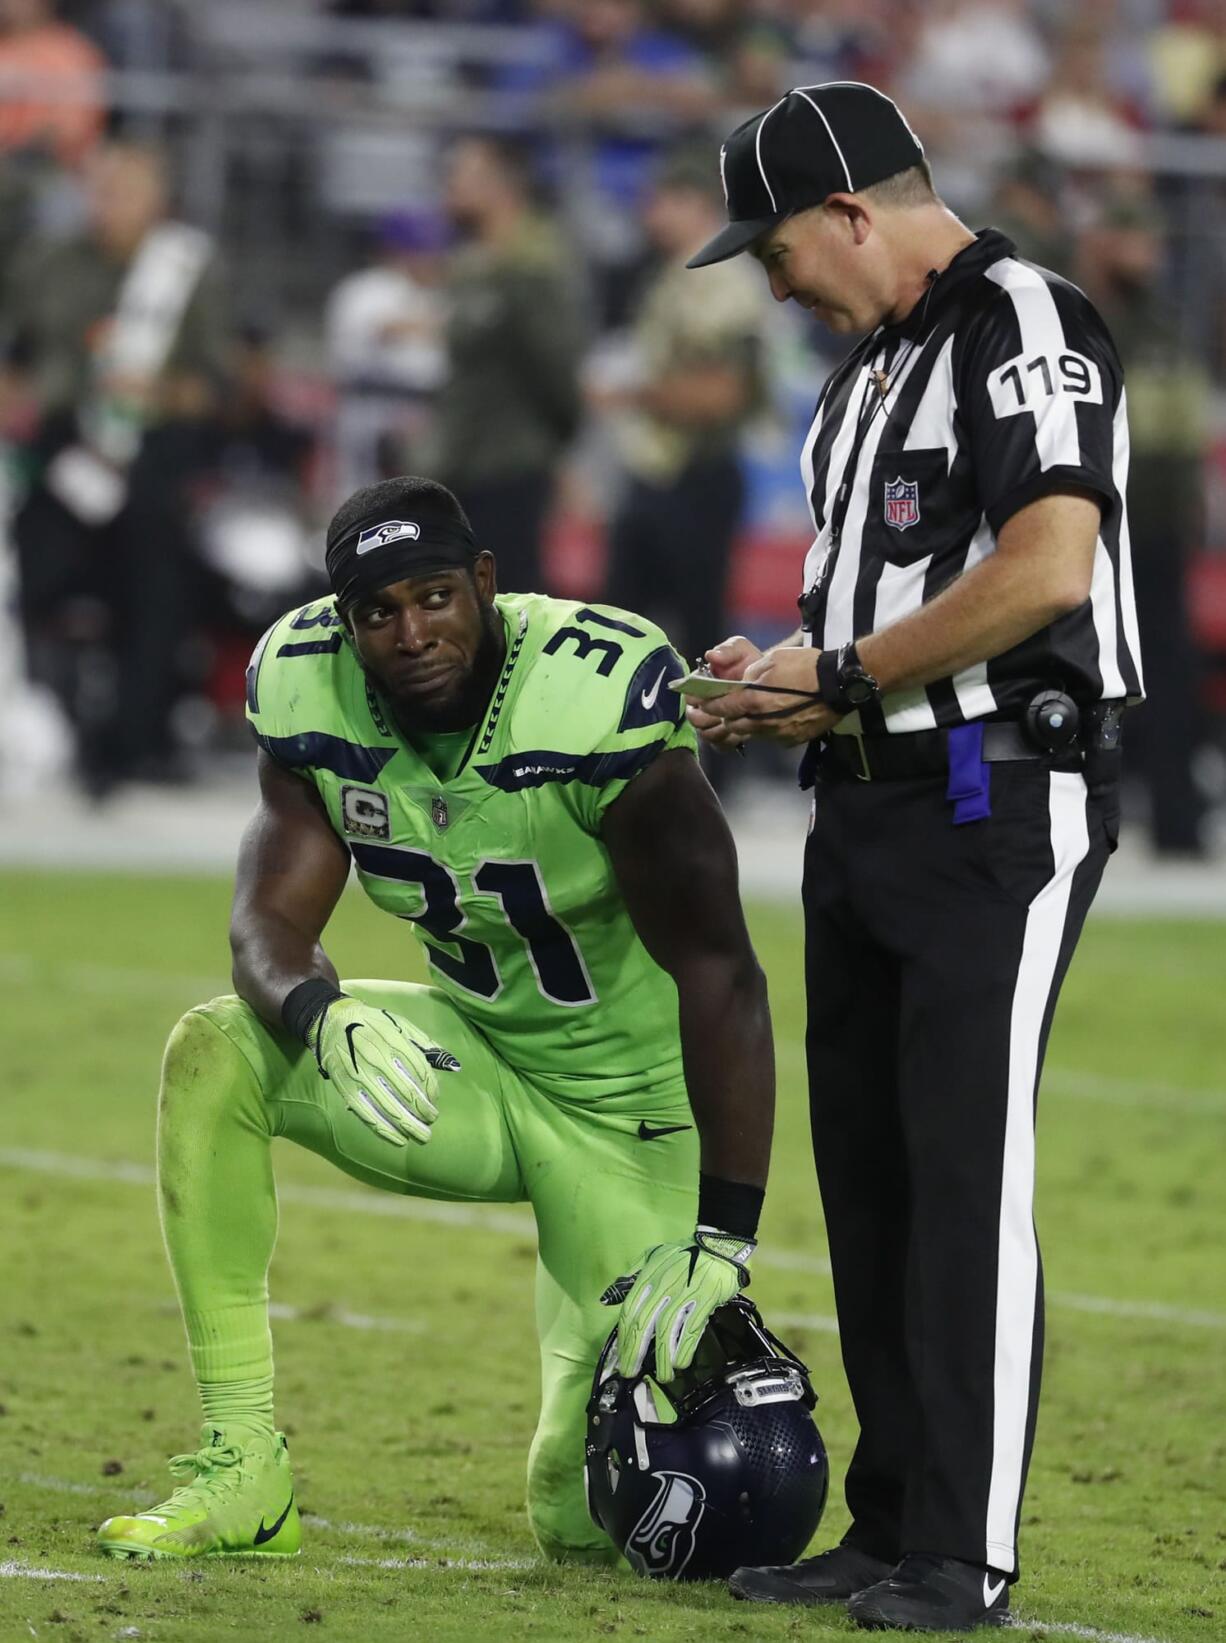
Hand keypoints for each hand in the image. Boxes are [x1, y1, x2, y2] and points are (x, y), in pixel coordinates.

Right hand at [310, 997, 458, 1146]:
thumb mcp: (401, 1025)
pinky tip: (399, 1139)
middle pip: (407, 1091)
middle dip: (423, 1110)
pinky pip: (367, 1114)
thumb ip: (427, 1044)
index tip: (435, 1099)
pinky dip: (384, 1130)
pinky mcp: (346, 1088)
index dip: (431, 1088)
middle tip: (432, 1119)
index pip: (420, 1070)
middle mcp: (377, 1058)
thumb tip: (455, 1065)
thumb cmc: (373, 1025)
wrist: (332, 1022)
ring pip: (389, 1106)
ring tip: (422, 1134)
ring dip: (408, 1124)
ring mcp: (360, 1075)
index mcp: (393, 1040)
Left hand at [601, 1229, 754, 1381]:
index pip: (630, 1310)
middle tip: (631, 1372)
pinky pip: (691, 1327)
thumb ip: (630, 1276)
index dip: (624, 1336)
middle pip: (644, 1323)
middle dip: (635, 1351)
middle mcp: (663, 1286)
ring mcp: (684, 1293)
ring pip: (667, 1329)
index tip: (621, 1355)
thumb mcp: (652, 1257)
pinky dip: (684, 1347)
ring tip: (662, 1376)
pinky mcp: (704, 1300)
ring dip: (662, 1356)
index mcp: (648, 1276)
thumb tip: (606, 1298)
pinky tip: (680, 1362)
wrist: (718, 1246)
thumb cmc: (684, 1254)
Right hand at [681, 635, 762, 751]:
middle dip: (711, 716)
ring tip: (739, 720)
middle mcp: (701, 705)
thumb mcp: (740, 650)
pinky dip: (729, 741)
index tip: (717, 696)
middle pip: (694, 718)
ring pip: (706, 734)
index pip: (689, 696)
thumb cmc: (750, 664)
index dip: (700, 698)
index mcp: (700, 684)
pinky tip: (742, 732)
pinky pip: (719, 745)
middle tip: (730, 712)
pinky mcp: (723, 737)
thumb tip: (711, 655)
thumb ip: (727, 650)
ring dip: (721, 729)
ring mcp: (711, 723)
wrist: (768, 681)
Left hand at [690, 647, 840, 747]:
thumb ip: (750, 675)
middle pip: (732, 725)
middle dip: (723, 718)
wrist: (838, 684)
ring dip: (745, 724)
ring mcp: (778, 734)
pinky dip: (765, 729)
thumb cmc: (805, 666)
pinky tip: (772, 717)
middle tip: (720, 710)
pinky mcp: (791, 740)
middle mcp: (762, 721)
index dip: (708, 706)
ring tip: (748, 713)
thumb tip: (741, 684)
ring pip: (751, 733)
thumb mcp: (772, 661)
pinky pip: (771, 737)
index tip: (701, 704)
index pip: (721, 708)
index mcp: (754, 700)